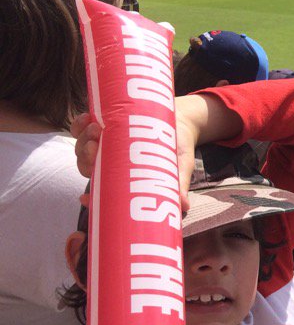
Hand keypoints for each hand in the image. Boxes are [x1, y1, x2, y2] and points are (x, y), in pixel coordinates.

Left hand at [71, 107, 198, 213]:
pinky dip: (78, 125)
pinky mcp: (102, 125)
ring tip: (96, 128)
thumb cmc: (177, 150)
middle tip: (95, 147)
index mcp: (125, 179)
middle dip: (86, 158)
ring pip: (81, 148)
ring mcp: (103, 144)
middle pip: (86, 167)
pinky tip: (87, 119)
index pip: (103, 193)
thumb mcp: (180, 167)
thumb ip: (178, 184)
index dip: (90, 197)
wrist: (180, 122)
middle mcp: (110, 164)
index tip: (84, 198)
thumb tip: (185, 205)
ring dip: (83, 139)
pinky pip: (80, 128)